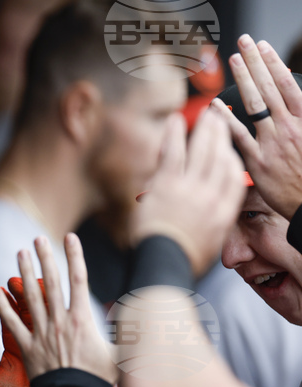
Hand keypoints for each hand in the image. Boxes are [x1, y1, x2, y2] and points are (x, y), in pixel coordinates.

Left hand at [0, 234, 116, 383]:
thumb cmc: (100, 381)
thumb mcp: (119, 354)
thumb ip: (127, 333)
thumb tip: (144, 316)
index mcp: (82, 320)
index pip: (79, 280)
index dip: (74, 256)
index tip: (70, 237)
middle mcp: (60, 323)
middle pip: (51, 283)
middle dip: (45, 258)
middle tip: (37, 238)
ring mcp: (41, 334)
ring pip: (30, 297)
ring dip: (24, 273)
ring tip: (20, 253)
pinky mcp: (27, 348)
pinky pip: (12, 323)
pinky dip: (2, 306)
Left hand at [130, 110, 246, 275]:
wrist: (164, 263)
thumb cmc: (182, 259)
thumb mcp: (210, 243)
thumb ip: (215, 223)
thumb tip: (214, 214)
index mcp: (225, 212)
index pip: (234, 177)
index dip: (232, 158)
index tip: (229, 148)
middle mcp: (212, 196)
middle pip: (221, 158)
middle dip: (222, 135)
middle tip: (221, 118)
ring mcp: (191, 189)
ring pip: (201, 151)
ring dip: (206, 129)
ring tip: (208, 113)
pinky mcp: (168, 185)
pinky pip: (173, 153)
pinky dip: (175, 134)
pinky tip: (176, 120)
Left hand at [212, 34, 301, 220]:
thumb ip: (299, 118)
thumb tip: (291, 100)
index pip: (287, 84)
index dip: (273, 63)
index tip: (262, 47)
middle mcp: (289, 127)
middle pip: (270, 87)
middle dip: (255, 62)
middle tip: (243, 43)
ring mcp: (272, 142)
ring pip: (255, 105)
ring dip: (243, 80)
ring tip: (232, 61)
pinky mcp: (258, 161)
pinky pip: (238, 136)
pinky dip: (225, 120)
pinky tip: (213, 106)